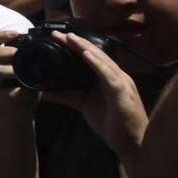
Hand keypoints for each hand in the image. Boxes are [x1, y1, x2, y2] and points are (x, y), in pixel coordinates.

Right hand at [0, 30, 34, 119]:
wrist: (17, 118)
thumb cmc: (21, 91)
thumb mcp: (24, 72)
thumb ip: (27, 59)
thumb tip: (43, 44)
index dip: (0, 35)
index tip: (15, 33)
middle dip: (6, 51)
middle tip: (19, 53)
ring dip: (11, 69)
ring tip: (24, 73)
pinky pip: (6, 92)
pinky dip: (20, 90)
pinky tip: (29, 91)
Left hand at [44, 33, 149, 156]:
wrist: (132, 143)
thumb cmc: (112, 123)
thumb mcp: (84, 105)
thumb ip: (68, 96)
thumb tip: (45, 92)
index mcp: (109, 77)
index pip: (92, 56)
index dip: (76, 45)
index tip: (58, 37)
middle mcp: (117, 76)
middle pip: (97, 54)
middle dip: (77, 42)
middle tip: (58, 33)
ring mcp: (122, 83)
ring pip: (103, 61)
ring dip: (85, 48)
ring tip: (70, 39)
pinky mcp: (123, 93)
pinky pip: (109, 75)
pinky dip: (98, 64)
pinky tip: (87, 55)